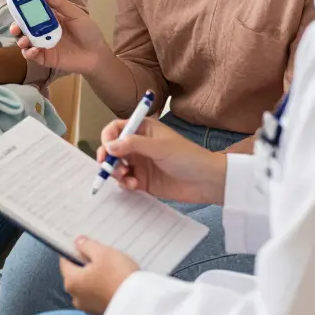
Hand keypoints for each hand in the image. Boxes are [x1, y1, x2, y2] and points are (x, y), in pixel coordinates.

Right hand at [12, 0, 109, 75]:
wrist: (96, 54)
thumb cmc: (88, 32)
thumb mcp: (76, 15)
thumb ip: (60, 4)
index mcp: (49, 18)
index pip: (32, 11)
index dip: (22, 6)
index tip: (15, 0)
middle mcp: (43, 31)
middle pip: (24, 27)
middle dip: (16, 26)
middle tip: (15, 27)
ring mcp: (43, 45)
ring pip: (25, 42)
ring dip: (20, 40)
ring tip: (24, 40)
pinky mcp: (45, 58)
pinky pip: (32, 55)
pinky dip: (29, 53)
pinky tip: (34, 50)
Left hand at [60, 236, 139, 314]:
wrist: (139, 302)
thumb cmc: (118, 277)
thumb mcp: (102, 253)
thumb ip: (87, 246)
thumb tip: (78, 242)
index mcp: (71, 281)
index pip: (65, 261)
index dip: (74, 250)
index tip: (84, 244)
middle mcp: (76, 296)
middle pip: (77, 273)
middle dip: (87, 263)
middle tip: (102, 255)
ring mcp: (88, 305)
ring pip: (88, 283)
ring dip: (97, 275)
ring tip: (112, 267)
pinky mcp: (101, 309)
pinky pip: (98, 293)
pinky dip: (103, 286)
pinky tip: (115, 280)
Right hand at [96, 117, 226, 204]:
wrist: (207, 182)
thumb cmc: (188, 157)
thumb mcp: (160, 147)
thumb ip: (133, 145)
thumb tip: (109, 146)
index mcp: (143, 130)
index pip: (116, 128)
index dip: (108, 137)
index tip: (107, 149)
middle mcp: (139, 145)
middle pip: (112, 149)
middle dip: (108, 158)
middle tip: (108, 167)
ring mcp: (140, 164)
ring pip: (117, 166)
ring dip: (116, 172)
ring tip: (126, 177)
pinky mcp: (143, 181)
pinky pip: (125, 181)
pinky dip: (125, 183)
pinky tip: (134, 185)